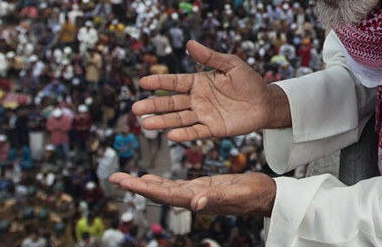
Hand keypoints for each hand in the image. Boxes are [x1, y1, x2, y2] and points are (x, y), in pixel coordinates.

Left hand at [110, 172, 275, 216]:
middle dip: (136, 185)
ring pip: (164, 189)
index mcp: (198, 199)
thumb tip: (194, 204)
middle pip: (158, 192)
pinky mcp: (202, 188)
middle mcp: (193, 198)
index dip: (143, 188)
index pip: (164, 194)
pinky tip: (152, 179)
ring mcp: (196, 194)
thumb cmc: (255, 194)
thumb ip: (216, 198)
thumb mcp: (236, 193)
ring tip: (125, 177)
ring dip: (144, 184)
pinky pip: (175, 186)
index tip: (124, 181)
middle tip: (114, 177)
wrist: (267, 196)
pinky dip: (160, 182)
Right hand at [135, 40, 288, 140]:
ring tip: (146, 124)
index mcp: (199, 82)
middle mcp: (197, 99)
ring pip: (179, 119)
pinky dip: (184, 134)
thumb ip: (210, 57)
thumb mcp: (231, 64)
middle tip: (136, 109)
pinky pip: (196, 132)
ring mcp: (204, 115)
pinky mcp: (213, 128)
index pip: (175, 83)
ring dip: (163, 122)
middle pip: (171, 103)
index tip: (143, 82)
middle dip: (154, 106)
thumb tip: (189, 43)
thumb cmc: (249, 81)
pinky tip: (171, 135)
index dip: (159, 83)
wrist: (266, 102)